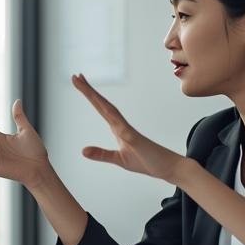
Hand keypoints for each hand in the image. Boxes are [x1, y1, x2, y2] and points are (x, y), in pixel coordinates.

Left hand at [72, 73, 190, 183]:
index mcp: (118, 129)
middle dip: (89, 91)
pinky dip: (114, 119)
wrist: (169, 167)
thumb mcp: (118, 160)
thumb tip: (83, 150)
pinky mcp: (136, 140)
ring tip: (84, 85)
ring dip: (96, 98)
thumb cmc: (147, 161)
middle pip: (103, 105)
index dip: (90, 96)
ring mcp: (129, 131)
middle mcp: (122, 126)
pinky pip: (123, 128)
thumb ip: (101, 154)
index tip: (79, 83)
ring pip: (110, 111)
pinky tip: (105, 110)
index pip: (101, 109)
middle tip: (76, 76)